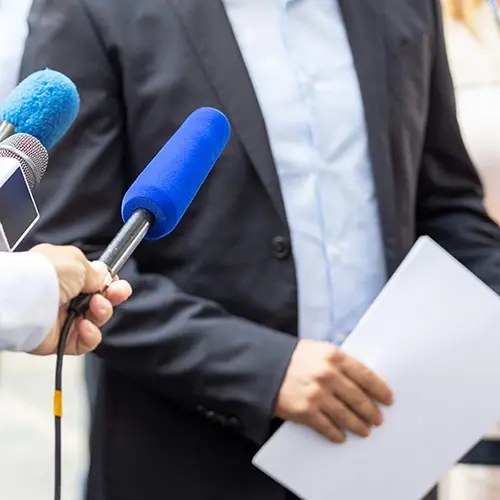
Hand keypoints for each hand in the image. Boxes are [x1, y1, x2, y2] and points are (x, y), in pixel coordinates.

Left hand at [29, 244, 131, 354]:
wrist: (24, 298)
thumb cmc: (45, 274)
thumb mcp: (77, 261)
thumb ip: (96, 271)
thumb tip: (104, 279)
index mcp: (66, 274)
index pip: (96, 281)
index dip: (111, 282)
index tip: (118, 282)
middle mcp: (65, 296)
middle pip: (101, 301)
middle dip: (113, 296)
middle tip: (117, 293)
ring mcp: (64, 318)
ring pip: (97, 320)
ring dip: (103, 312)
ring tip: (95, 306)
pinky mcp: (61, 340)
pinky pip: (86, 342)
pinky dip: (91, 334)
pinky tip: (85, 325)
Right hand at [275, 339, 393, 442]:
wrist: (263, 367)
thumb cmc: (292, 358)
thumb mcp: (317, 350)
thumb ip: (338, 362)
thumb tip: (361, 380)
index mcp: (333, 356)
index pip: (366, 375)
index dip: (380, 389)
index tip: (388, 399)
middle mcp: (328, 375)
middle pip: (359, 398)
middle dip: (371, 411)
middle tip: (378, 419)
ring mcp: (317, 394)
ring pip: (346, 415)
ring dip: (358, 425)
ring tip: (365, 430)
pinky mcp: (305, 411)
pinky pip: (327, 426)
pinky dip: (336, 434)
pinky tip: (341, 436)